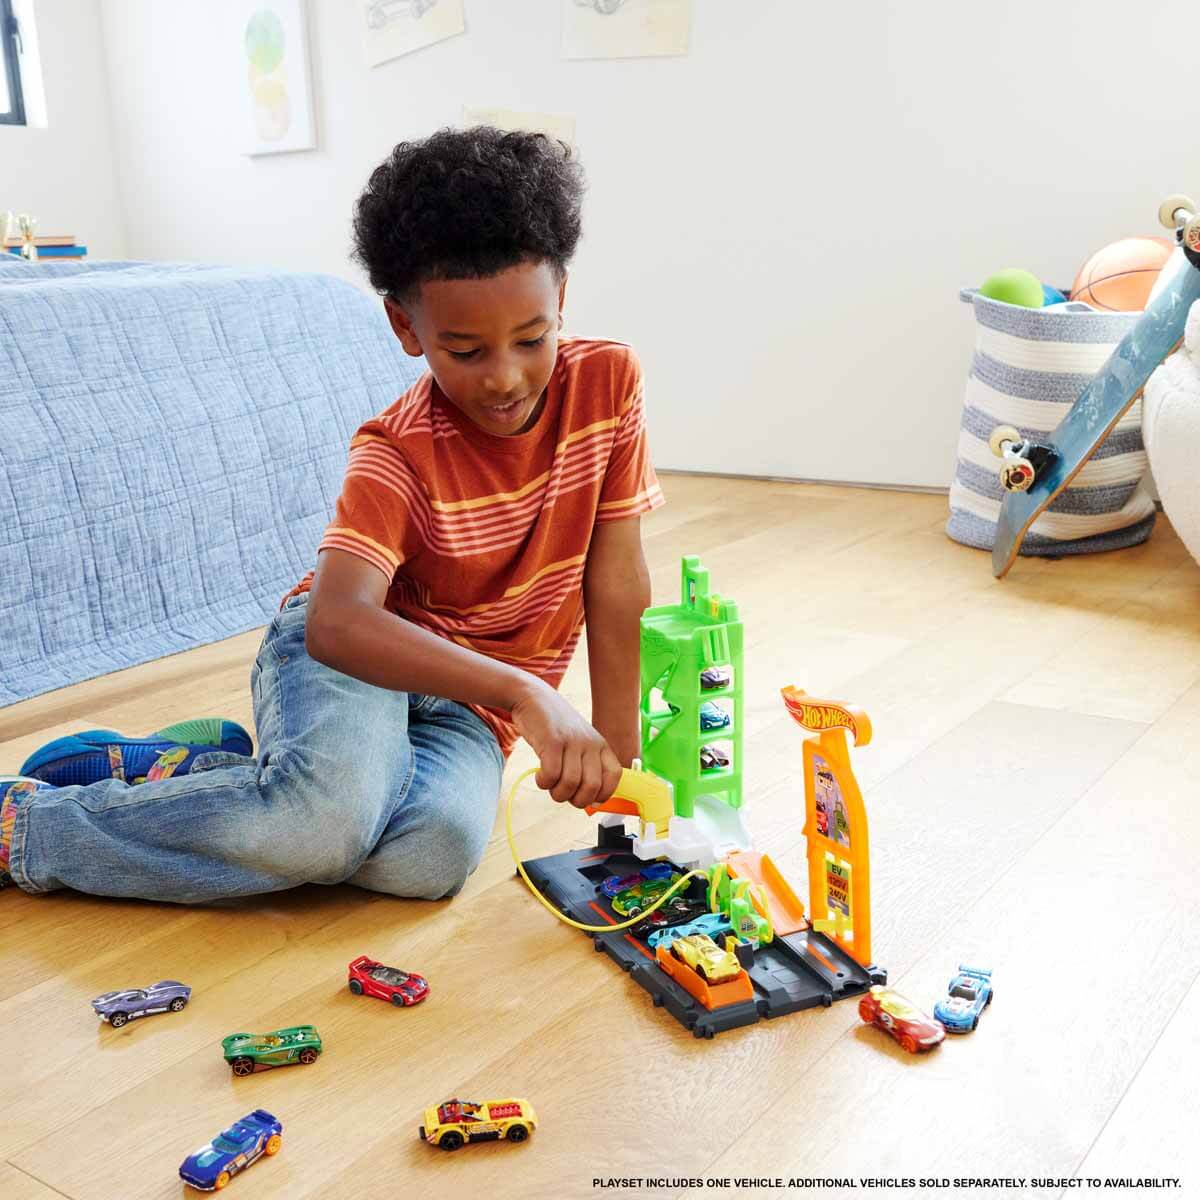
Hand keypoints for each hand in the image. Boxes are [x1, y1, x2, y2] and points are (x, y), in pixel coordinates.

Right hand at [510, 679, 622, 808]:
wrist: (533, 697)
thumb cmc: (555, 727)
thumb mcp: (579, 742)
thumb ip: (588, 766)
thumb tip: (594, 800)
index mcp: (600, 745)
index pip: (614, 776)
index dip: (602, 794)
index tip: (587, 797)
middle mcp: (590, 743)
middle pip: (592, 787)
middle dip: (576, 800)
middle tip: (563, 793)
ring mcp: (571, 741)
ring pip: (570, 784)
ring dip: (557, 793)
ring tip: (549, 784)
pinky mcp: (552, 741)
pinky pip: (551, 774)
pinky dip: (544, 783)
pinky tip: (540, 776)